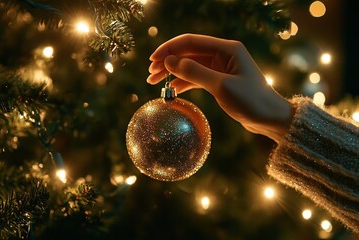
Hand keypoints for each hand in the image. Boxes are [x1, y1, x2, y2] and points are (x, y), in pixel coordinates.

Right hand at [147, 34, 291, 142]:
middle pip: (188, 53)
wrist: (269, 118)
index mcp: (226, 48)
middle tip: (150, 75)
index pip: (191, 42)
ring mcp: (221, 67)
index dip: (169, 49)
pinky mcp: (220, 80)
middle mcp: (223, 54)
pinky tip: (171, 89)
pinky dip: (183, 82)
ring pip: (190, 66)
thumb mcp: (221, 85)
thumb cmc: (250, 100)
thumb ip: (194, 72)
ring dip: (173, 73)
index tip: (152, 60)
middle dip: (168, 62)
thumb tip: (170, 61)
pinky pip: (197, 77)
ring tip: (154, 82)